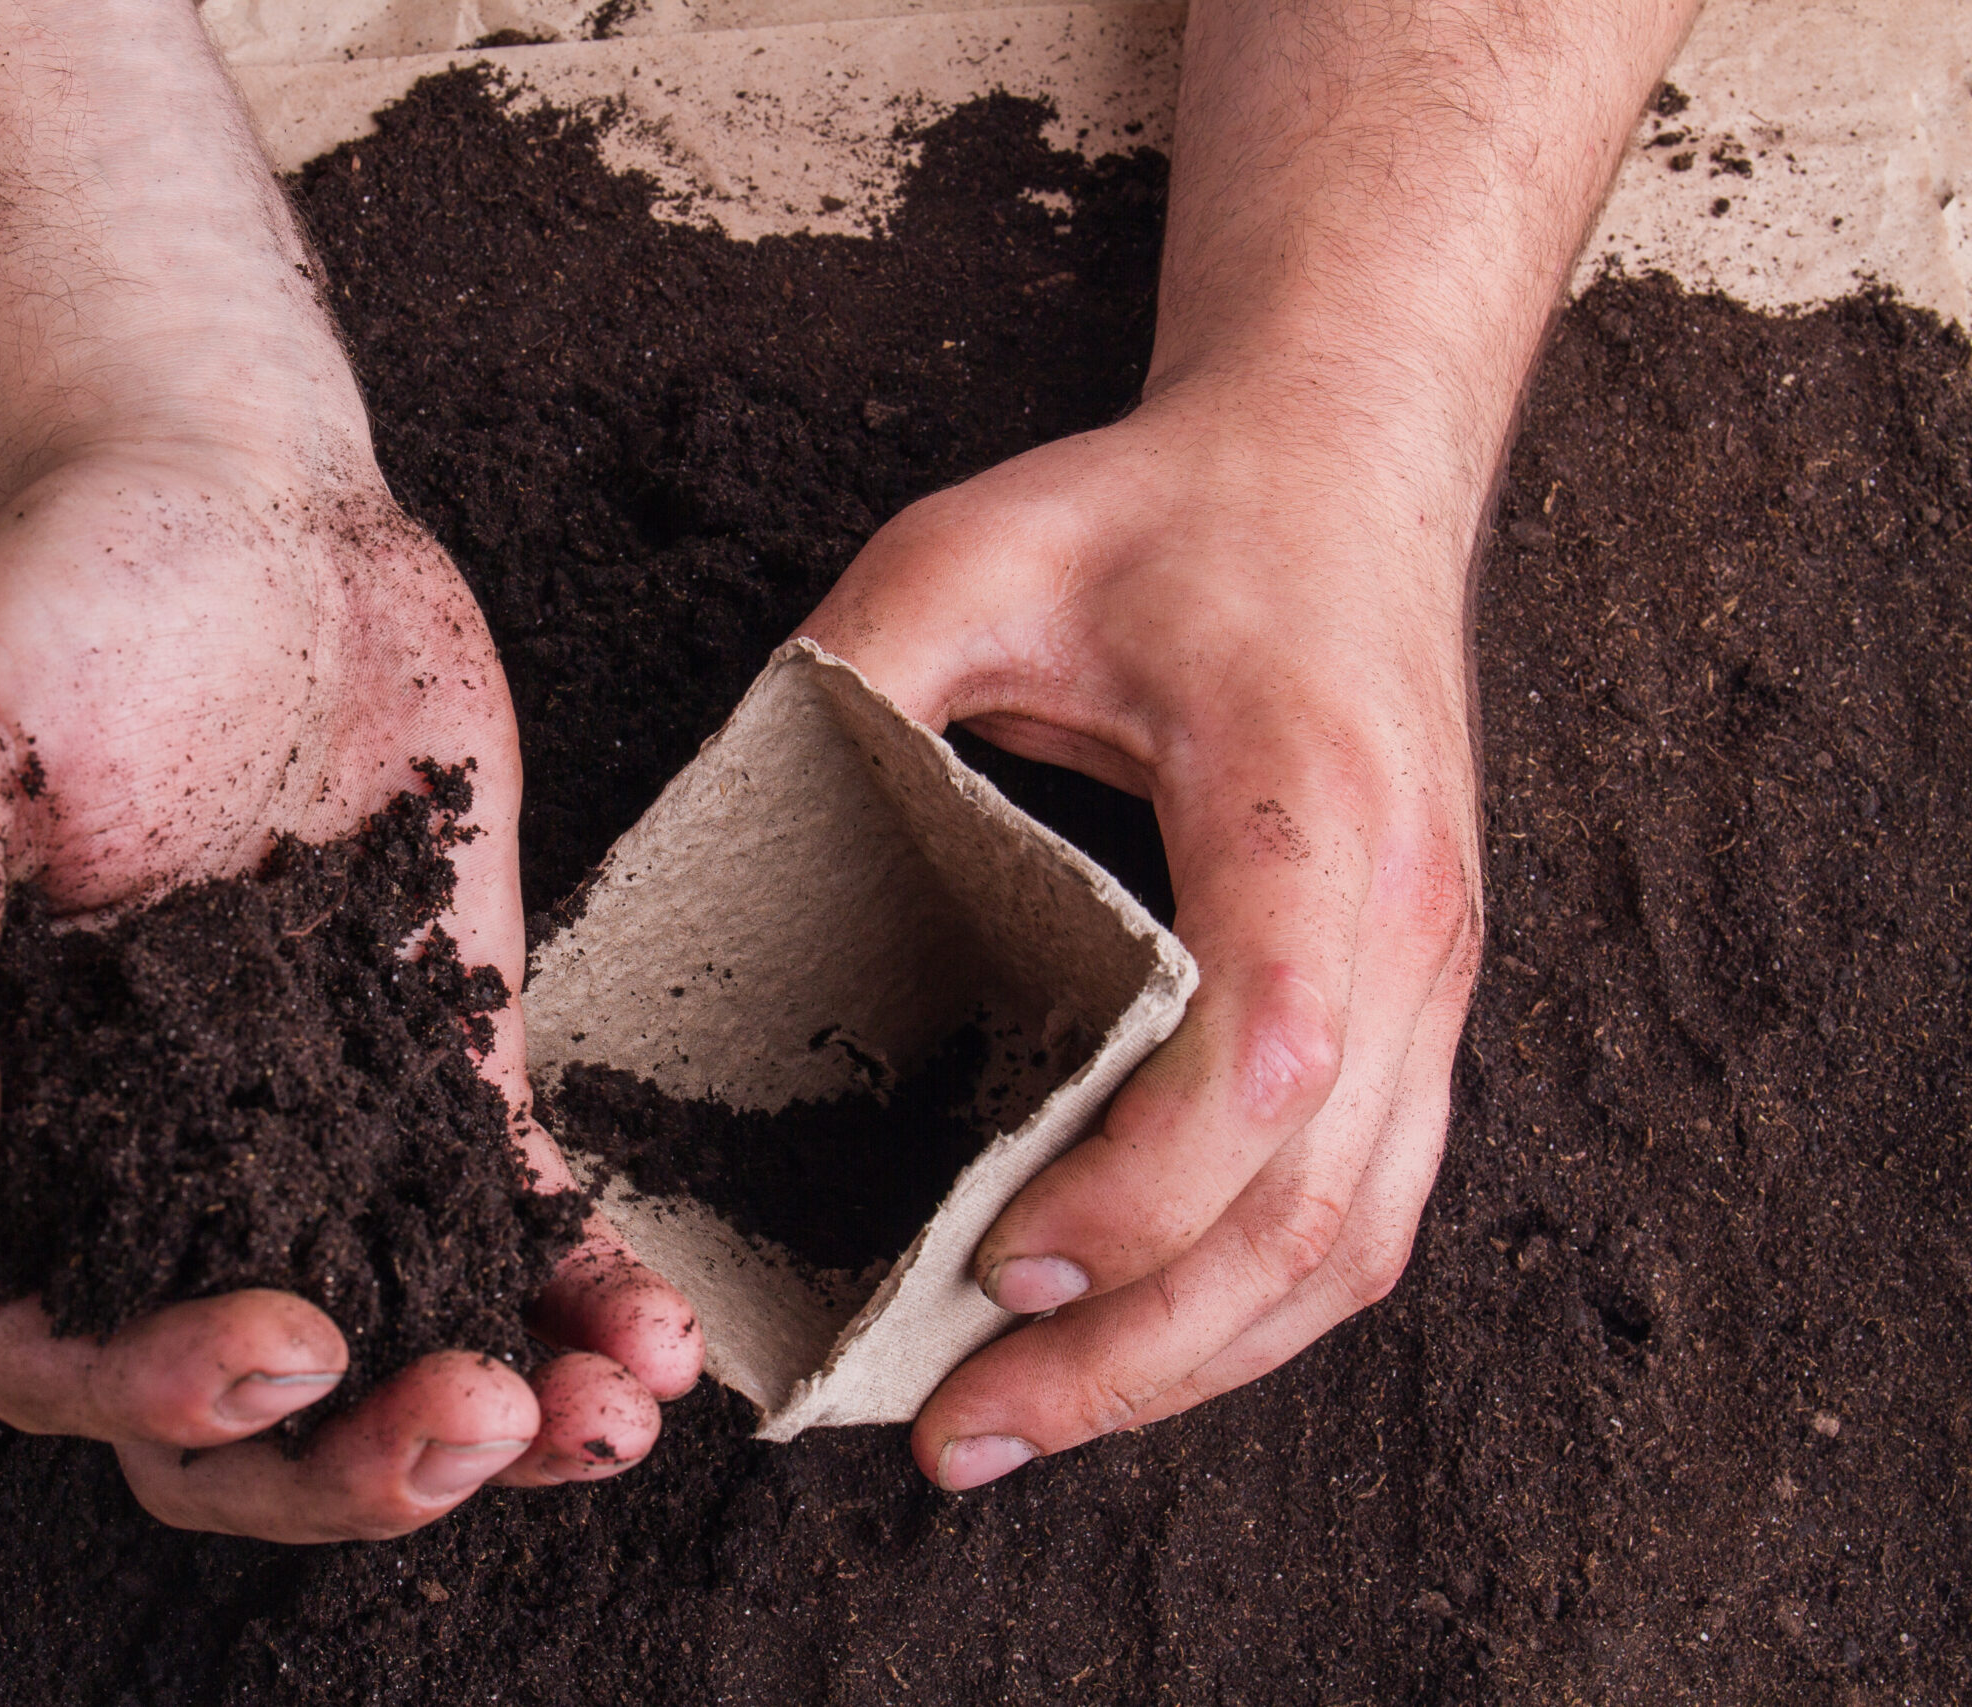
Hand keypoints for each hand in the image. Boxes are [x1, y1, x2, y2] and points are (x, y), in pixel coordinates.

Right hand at [0, 440, 701, 1540]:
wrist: (238, 507)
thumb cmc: (52, 609)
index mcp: (15, 1126)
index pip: (60, 1348)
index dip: (162, 1393)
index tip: (292, 1347)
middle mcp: (166, 1162)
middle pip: (242, 1410)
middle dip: (355, 1461)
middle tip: (477, 1427)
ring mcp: (319, 1120)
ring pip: (395, 1337)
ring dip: (504, 1415)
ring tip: (613, 1416)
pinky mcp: (446, 1054)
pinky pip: (512, 1213)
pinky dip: (579, 1289)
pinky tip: (660, 1333)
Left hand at [800, 380, 1481, 1487]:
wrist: (1347, 468)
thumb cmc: (1161, 512)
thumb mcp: (971, 555)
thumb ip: (849, 680)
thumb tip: (704, 850)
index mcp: (1304, 798)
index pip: (1270, 1045)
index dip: (1144, 1189)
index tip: (999, 1264)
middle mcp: (1406, 910)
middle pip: (1316, 1205)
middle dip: (1141, 1352)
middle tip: (963, 1426)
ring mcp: (1436, 969)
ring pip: (1357, 1240)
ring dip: (1197, 1364)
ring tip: (1020, 1423)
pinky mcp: (1421, 1000)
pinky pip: (1370, 1204)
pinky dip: (1251, 1307)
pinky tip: (1130, 1348)